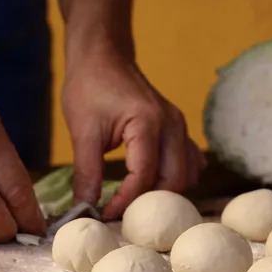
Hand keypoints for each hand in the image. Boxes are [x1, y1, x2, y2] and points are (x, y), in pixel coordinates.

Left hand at [62, 50, 205, 219]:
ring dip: (163, 193)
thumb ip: (86, 173)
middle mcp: (172, 126)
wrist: (102, 55)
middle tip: (121, 215)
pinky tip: (153, 186)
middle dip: (148, 203)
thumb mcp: (82, 131)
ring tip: (134, 203)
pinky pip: (188, 162)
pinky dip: (175, 179)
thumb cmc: (89, 87)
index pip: (144, 177)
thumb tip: (83, 210)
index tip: (105, 215)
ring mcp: (180, 126)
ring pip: (185, 175)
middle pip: (172, 181)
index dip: (125, 202)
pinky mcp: (178, 129)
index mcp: (148, 124)